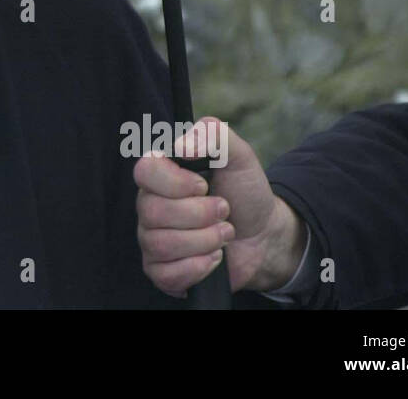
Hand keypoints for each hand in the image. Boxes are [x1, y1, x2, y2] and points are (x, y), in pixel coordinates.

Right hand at [133, 116, 305, 297]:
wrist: (263, 234)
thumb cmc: (244, 191)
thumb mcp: (238, 154)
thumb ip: (212, 134)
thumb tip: (181, 147)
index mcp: (160, 173)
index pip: (143, 171)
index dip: (175, 182)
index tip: (204, 185)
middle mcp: (149, 204)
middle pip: (152, 212)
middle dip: (200, 215)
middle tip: (224, 211)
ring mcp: (151, 238)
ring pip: (160, 244)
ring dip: (204, 241)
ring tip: (224, 234)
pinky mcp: (161, 269)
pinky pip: (164, 274)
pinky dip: (197, 268)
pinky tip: (213, 258)